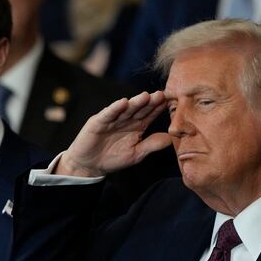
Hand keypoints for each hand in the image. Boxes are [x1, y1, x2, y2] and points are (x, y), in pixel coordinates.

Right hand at [56, 91, 171, 176]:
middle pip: (140, 109)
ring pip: (126, 109)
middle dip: (150, 102)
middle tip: (161, 95)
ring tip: (145, 96)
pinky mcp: (99, 121)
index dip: (159, 109)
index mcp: (137, 126)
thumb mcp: (136, 154)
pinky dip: (115, 108)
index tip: (170, 103)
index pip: (150, 115)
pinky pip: (108, 114)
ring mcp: (113, 119)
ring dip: (135, 102)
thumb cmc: (113, 159)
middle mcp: (126, 119)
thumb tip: (171, 138)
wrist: (90, 165)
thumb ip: (152, 145)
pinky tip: (123, 103)